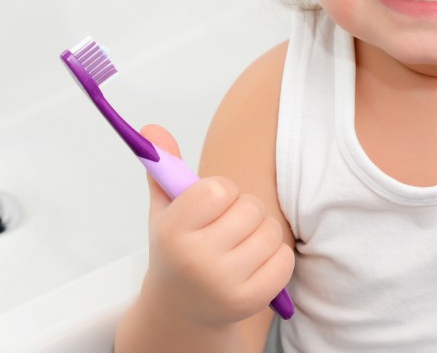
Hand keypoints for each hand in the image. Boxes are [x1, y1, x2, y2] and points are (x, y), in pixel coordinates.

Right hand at [139, 125, 293, 327]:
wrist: (182, 308)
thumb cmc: (178, 249)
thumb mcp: (165, 209)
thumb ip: (163, 168)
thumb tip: (152, 128)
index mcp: (173, 232)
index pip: (219, 189)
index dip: (221, 192)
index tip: (210, 206)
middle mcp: (197, 261)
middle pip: (250, 208)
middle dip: (244, 211)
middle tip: (226, 226)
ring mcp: (225, 284)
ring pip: (271, 231)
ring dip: (261, 232)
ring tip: (239, 244)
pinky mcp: (252, 300)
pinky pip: (284, 259)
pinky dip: (275, 257)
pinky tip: (252, 264)